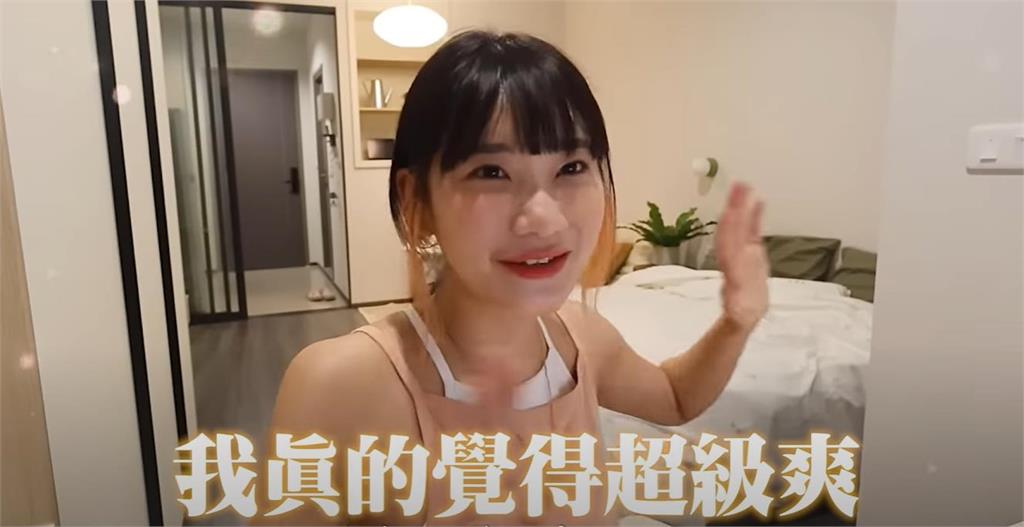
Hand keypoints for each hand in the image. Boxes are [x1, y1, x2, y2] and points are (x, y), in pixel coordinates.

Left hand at [714, 182, 768, 331]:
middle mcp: (734, 255)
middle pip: (733, 227)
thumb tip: (735, 301)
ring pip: (740, 225)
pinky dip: (755, 216)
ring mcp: (742, 251)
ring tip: (745, 186)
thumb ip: (737, 304)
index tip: (732, 208)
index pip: (729, 242)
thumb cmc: (740, 310)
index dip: (731, 225)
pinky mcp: (751, 251)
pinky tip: (758, 201)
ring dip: (742, 206)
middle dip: (735, 207)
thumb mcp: (738, 309)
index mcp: (731, 266)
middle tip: (740, 185)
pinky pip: (752, 229)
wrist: (743, 313)